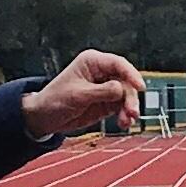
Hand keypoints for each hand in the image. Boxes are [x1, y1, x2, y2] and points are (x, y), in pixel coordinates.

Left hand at [22, 46, 145, 139]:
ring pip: (126, 95)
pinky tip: (124, 123)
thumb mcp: (78, 95)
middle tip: (131, 112)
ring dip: (129, 108)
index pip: (118, 64)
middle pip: (126, 81)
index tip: (140, 87)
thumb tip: (121, 89)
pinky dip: (125, 115)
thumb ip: (101, 92)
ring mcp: (106, 88)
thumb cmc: (55, 99)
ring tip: (126, 121)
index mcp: (92, 62)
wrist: (45, 117)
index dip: (131, 74)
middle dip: (130, 97)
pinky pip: (122, 107)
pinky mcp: (107, 102)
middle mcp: (101, 73)